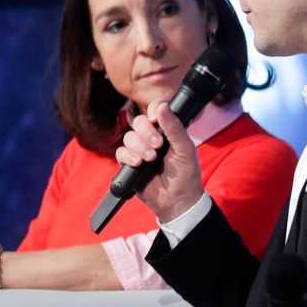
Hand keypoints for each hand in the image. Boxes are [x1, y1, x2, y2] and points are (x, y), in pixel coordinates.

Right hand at [115, 100, 205, 222]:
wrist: (177, 200)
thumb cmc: (186, 174)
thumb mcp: (185, 148)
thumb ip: (174, 127)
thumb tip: (163, 106)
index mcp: (167, 129)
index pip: (156, 108)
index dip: (153, 109)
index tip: (156, 119)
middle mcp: (152, 137)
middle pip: (139, 121)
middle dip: (146, 132)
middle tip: (158, 145)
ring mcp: (140, 149)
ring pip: (128, 137)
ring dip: (139, 146)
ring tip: (150, 158)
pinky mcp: (129, 163)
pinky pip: (121, 153)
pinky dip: (128, 156)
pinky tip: (138, 164)